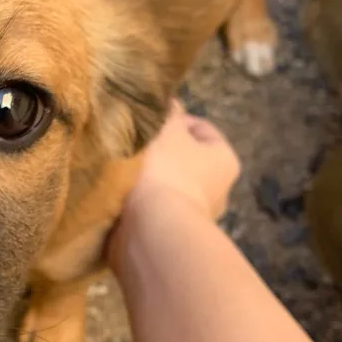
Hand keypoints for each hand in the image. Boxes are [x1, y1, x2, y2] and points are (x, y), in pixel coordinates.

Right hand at [108, 101, 239, 267]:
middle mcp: (217, 192)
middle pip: (184, 160)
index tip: (150, 119)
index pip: (202, 130)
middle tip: (132, 142)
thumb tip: (168, 104)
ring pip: (165, 186)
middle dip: (159, 152)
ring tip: (120, 169)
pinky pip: (152, 211)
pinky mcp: (169, 238)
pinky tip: (117, 193)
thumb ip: (168, 112)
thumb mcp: (167, 128)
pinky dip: (137, 203)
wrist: (150, 232)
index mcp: (224, 161)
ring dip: (146, 179)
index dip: (176, 119)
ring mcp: (193, 218)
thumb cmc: (165, 172)